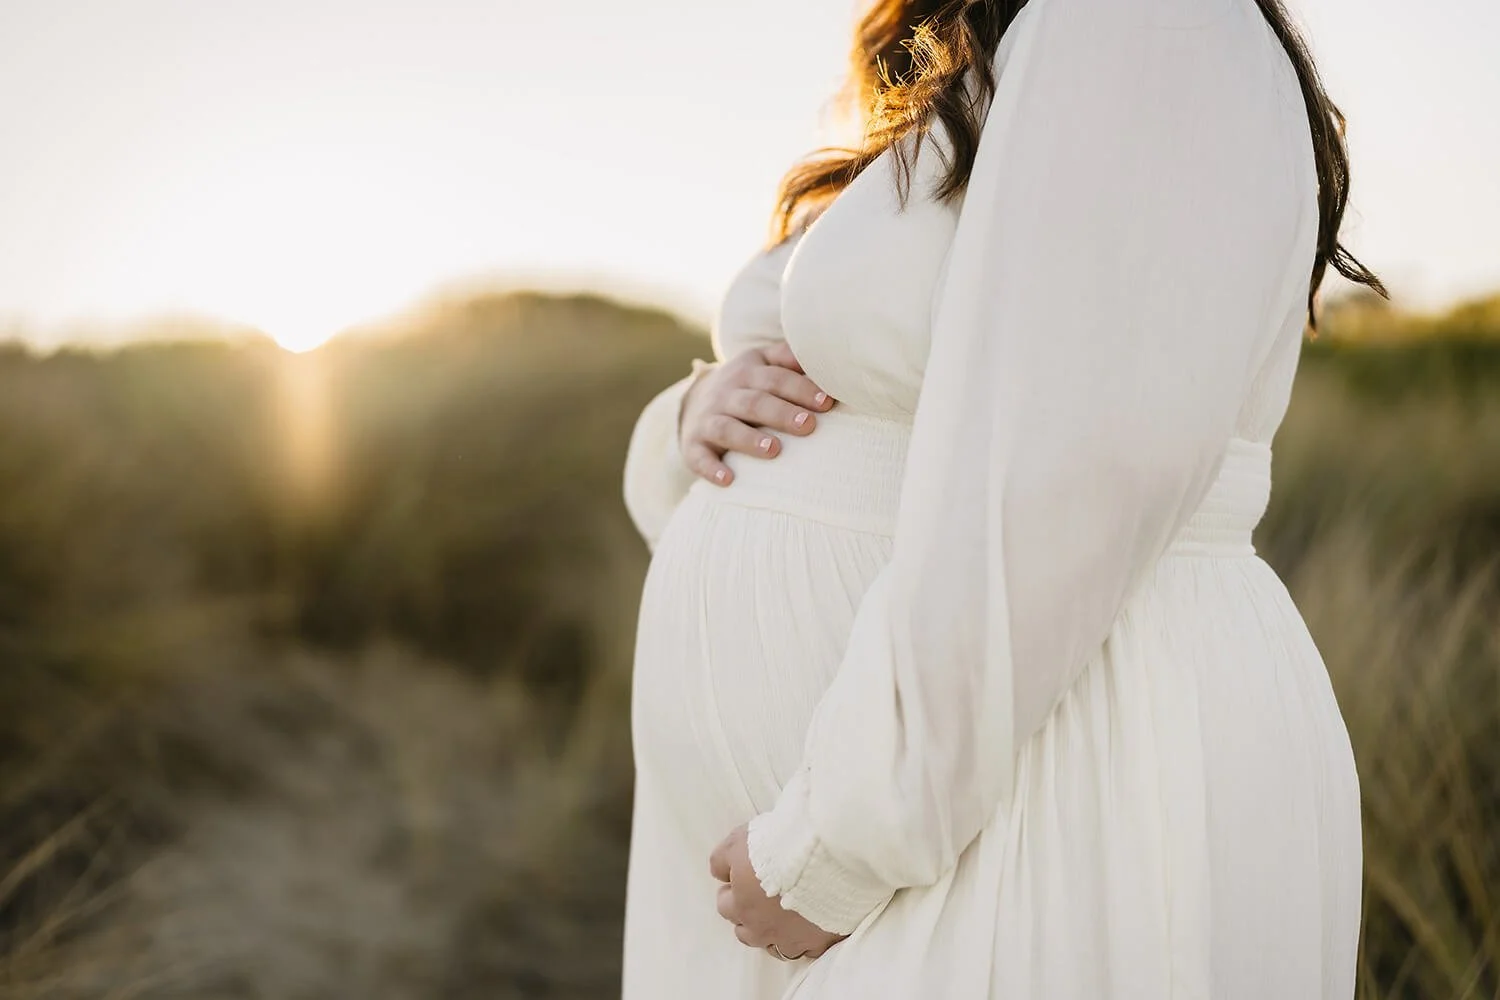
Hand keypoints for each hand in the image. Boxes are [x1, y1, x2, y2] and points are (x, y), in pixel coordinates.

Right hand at [680, 342, 833, 485]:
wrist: (693, 400)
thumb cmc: (745, 385)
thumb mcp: (763, 362)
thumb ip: (790, 358)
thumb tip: (829, 362)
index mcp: (748, 370)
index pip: (776, 377)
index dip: (801, 389)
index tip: (827, 403)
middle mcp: (726, 392)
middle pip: (754, 401)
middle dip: (781, 413)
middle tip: (808, 426)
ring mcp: (707, 419)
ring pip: (727, 427)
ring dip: (749, 440)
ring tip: (774, 450)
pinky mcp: (692, 444)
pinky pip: (699, 457)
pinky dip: (710, 468)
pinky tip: (728, 480)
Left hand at [709, 824, 845, 961]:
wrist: (828, 851)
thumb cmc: (782, 843)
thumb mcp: (738, 841)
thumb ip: (721, 861)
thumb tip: (720, 873)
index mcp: (742, 906)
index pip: (725, 906)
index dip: (732, 891)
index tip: (742, 879)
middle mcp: (764, 929)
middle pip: (747, 932)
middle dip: (750, 915)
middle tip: (763, 894)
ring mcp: (794, 939)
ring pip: (777, 946)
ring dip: (777, 931)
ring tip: (787, 910)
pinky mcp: (822, 941)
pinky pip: (810, 948)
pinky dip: (808, 936)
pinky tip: (812, 920)